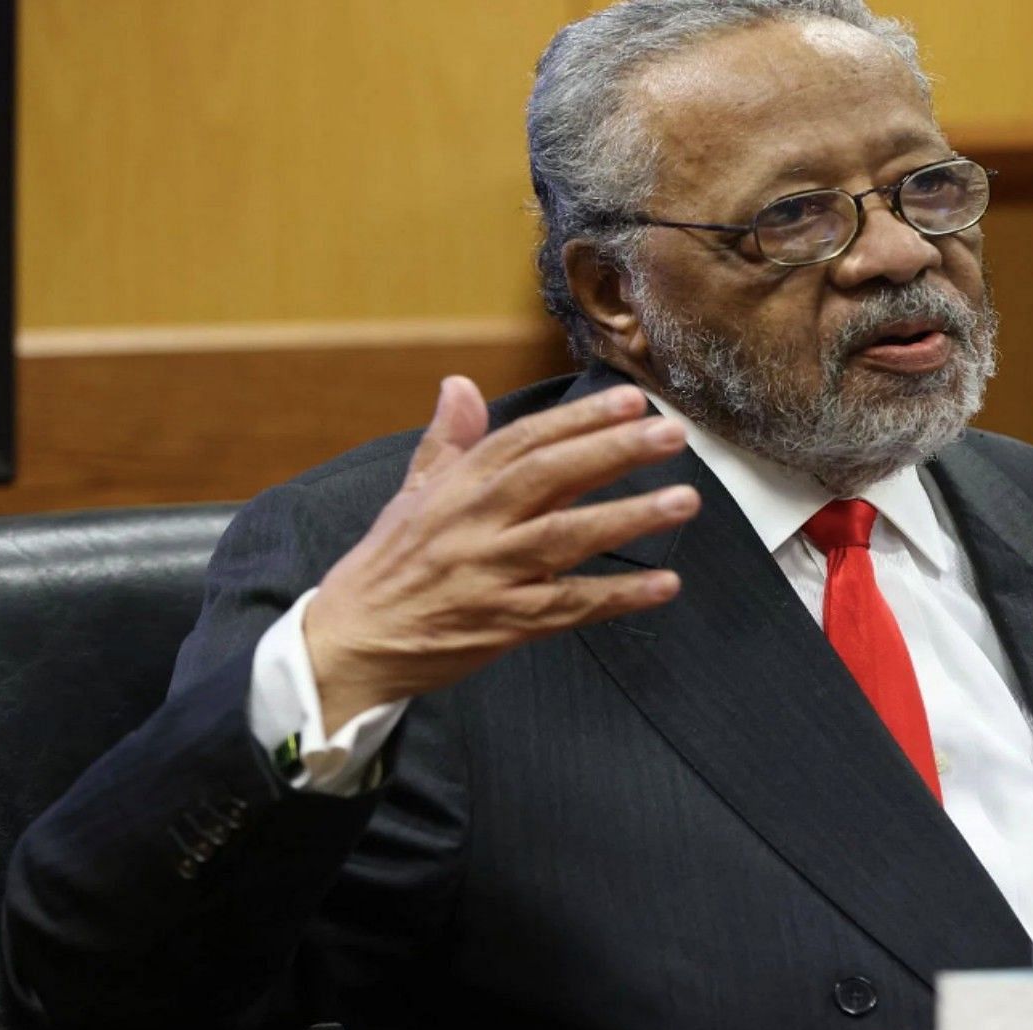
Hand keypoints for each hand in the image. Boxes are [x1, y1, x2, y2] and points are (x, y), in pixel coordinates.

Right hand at [303, 376, 699, 731]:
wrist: (349, 644)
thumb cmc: (387, 566)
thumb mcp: (411, 496)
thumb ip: (448, 442)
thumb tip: (460, 383)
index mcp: (456, 487)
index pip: (524, 440)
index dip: (578, 419)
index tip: (629, 400)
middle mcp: (475, 524)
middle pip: (550, 477)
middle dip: (613, 452)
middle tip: (671, 434)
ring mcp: (491, 574)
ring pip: (566, 538)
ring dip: (628, 517)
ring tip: (683, 499)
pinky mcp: (506, 623)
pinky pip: (569, 607)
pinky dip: (618, 596)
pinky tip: (665, 585)